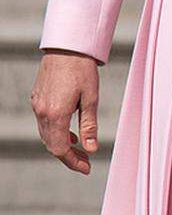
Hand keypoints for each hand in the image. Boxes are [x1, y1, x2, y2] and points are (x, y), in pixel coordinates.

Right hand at [31, 51, 100, 174]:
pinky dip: (56, 132)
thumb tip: (91, 149)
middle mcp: (42, 112)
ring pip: (46, 135)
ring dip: (62, 145)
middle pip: (51, 145)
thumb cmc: (82, 69)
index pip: (60, 149)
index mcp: (56, 114)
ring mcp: (37, 105)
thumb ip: (90, 126)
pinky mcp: (37, 98)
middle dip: (68, 157)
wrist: (66, 46)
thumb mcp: (91, 99)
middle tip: (85, 163)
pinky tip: (70, 132)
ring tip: (80, 149)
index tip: (86, 168)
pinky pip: (44, 123)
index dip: (72, 162)